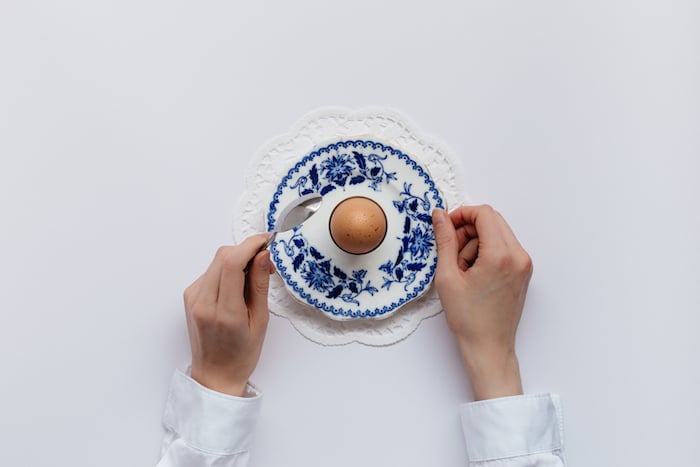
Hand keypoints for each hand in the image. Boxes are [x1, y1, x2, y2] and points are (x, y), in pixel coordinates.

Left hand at [183, 234, 272, 395]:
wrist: (214, 375)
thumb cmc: (242, 354)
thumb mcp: (260, 321)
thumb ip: (259, 284)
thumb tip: (263, 254)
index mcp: (224, 312)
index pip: (232, 263)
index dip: (250, 245)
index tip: (267, 240)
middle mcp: (203, 302)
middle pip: (222, 257)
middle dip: (246, 251)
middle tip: (266, 262)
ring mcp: (193, 298)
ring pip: (216, 262)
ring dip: (237, 260)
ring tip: (254, 276)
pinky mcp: (189, 296)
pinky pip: (211, 272)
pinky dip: (227, 270)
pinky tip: (238, 285)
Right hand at [432, 206, 532, 399]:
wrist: (488, 346)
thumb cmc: (468, 318)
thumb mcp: (448, 276)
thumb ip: (445, 240)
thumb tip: (440, 215)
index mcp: (501, 255)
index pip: (483, 213)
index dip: (461, 215)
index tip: (446, 227)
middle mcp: (518, 256)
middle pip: (492, 220)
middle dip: (468, 229)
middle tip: (452, 251)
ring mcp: (524, 264)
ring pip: (497, 232)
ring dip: (476, 242)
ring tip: (463, 269)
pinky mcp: (523, 271)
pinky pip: (503, 247)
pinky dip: (486, 251)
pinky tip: (474, 272)